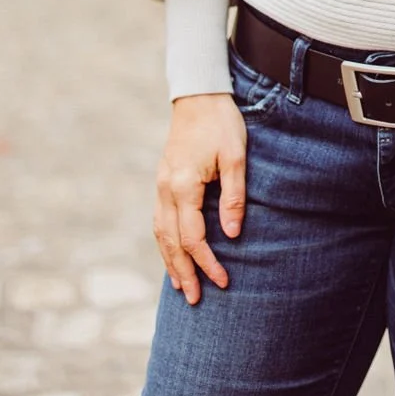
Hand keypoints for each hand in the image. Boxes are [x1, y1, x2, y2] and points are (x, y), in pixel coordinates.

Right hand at [153, 93, 246, 304]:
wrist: (198, 95)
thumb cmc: (221, 124)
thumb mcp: (236, 157)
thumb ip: (234, 196)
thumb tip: (233, 234)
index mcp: (183, 185)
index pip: (193, 237)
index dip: (207, 262)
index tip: (223, 280)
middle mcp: (165, 190)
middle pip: (171, 242)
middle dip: (184, 272)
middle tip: (195, 300)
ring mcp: (160, 186)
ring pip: (160, 234)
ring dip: (170, 262)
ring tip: (181, 287)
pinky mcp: (162, 181)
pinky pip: (159, 221)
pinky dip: (164, 243)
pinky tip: (172, 253)